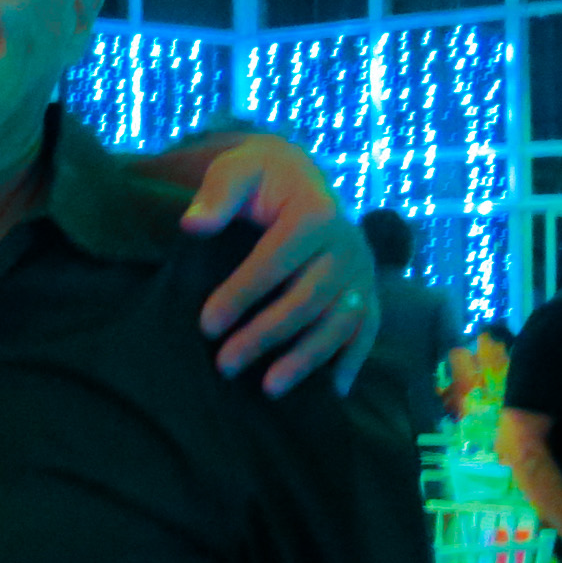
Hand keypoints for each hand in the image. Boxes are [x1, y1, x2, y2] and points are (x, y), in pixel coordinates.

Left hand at [179, 134, 378, 397]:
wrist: (299, 175)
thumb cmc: (258, 177)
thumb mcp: (235, 171)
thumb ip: (216, 196)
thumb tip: (192, 225)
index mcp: (315, 214)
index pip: (274, 262)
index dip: (240, 295)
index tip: (206, 326)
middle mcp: (348, 244)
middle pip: (307, 299)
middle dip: (264, 336)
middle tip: (225, 365)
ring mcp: (363, 270)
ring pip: (339, 321)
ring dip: (306, 358)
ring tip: (269, 388)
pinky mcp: (369, 288)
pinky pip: (368, 328)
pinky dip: (354, 359)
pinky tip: (335, 391)